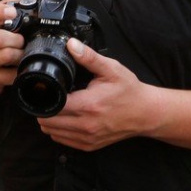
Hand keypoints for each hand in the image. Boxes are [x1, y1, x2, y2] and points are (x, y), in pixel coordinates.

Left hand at [36, 38, 156, 150]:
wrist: (146, 113)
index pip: (52, 106)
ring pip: (52, 133)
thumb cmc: (129, 91)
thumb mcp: (111, 69)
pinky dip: (58, 131)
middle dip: (44, 108)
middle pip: (48, 121)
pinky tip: (64, 118)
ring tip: (55, 106)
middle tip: (48, 96)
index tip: (45, 88)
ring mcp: (87, 138)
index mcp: (88, 105)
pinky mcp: (89, 145)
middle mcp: (86, 125)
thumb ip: (89, 57)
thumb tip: (71, 45)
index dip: (44, 96)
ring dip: (49, 120)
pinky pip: (62, 141)